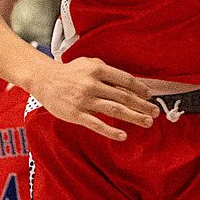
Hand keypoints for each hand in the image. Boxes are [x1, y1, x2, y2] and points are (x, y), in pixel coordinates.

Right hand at [34, 55, 158, 142]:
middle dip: (143, 105)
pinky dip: (111, 131)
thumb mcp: (89, 64)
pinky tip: (123, 135)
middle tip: (155, 112)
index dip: (140, 89)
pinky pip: (97, 124)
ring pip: (115, 110)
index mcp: (98, 69)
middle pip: (124, 96)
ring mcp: (84, 100)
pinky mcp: (76, 114)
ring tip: (147, 122)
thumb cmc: (70, 72)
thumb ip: (108, 73)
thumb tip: (129, 84)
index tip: (149, 96)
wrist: (44, 80)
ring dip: (134, 117)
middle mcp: (92, 84)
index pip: (125, 80)